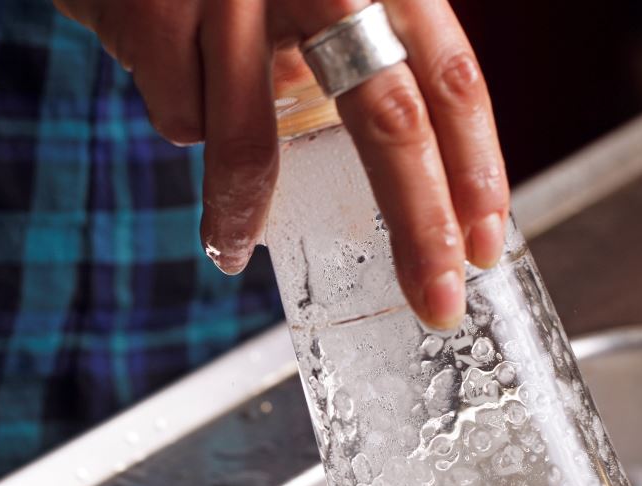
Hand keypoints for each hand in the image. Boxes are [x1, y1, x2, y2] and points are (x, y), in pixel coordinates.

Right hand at [54, 0, 509, 330]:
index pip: (453, 79)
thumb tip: (411, 178)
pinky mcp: (156, 8)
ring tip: (230, 244)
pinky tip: (173, 76)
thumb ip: (363, 58)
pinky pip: (180, 116)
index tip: (485, 248)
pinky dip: (181, 119)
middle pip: (389, 118)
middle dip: (418, 226)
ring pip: (249, 139)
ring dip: (240, 211)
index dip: (477, 170)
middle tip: (433, 301)